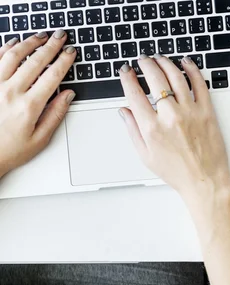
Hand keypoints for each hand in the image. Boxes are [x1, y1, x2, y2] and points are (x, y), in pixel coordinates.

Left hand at [0, 30, 75, 178]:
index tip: (71, 52)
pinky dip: (6, 48)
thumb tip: (68, 95)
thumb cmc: (10, 149)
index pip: (52, 76)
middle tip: (60, 36)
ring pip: (14, 55)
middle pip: (35, 61)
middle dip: (51, 46)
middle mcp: (11, 92)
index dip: (64, 61)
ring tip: (41, 36)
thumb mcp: (40, 138)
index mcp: (29, 106)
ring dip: (29, 43)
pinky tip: (15, 43)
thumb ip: (55, 114)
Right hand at [118, 55, 229, 200]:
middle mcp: (170, 117)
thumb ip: (132, 131)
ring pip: (176, 76)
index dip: (127, 77)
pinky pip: (200, 84)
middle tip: (142, 60)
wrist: (204, 181)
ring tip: (160, 59)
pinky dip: (192, 69)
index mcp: (152, 128)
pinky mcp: (207, 112)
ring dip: (165, 63)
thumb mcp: (146, 156)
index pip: (134, 93)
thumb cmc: (177, 172)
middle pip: (154, 78)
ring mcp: (190, 112)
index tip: (126, 71)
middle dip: (145, 64)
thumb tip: (123, 111)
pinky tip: (186, 63)